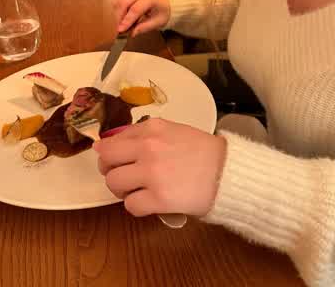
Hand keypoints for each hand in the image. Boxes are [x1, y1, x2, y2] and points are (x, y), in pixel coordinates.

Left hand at [93, 118, 226, 216]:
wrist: (228, 172)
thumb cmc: (203, 151)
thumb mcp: (173, 131)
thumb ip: (145, 135)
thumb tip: (109, 144)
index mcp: (151, 128)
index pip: (112, 140)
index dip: (108, 153)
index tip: (113, 160)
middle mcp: (148, 147)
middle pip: (106, 161)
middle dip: (110, 170)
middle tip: (123, 177)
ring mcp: (151, 173)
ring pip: (114, 183)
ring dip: (122, 190)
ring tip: (137, 190)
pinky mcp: (158, 199)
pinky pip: (130, 205)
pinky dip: (137, 206)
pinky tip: (149, 202)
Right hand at [114, 0, 170, 35]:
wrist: (164, 1)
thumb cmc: (162, 11)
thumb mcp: (158, 22)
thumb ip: (145, 27)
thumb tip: (132, 33)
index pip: (135, 9)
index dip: (127, 20)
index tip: (120, 30)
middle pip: (124, 2)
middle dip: (119, 17)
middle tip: (117, 29)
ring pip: (120, 1)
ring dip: (117, 15)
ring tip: (120, 26)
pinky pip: (120, 2)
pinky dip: (118, 12)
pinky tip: (121, 21)